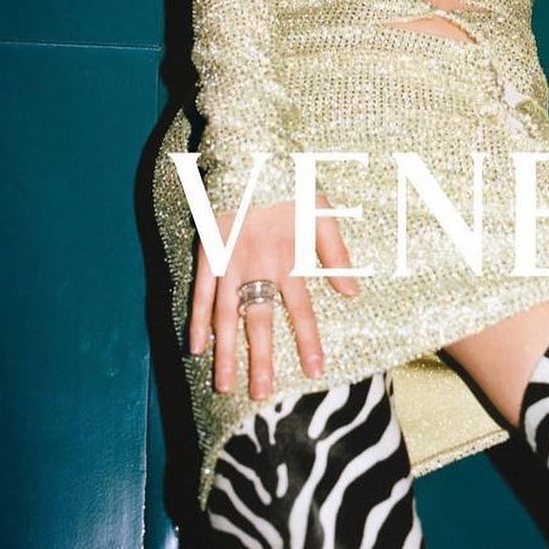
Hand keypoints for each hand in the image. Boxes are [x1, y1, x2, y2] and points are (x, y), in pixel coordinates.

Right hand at [187, 192, 359, 400]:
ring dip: (226, 352)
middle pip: (259, 320)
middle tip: (261, 395)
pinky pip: (200, 292)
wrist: (250, 153)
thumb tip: (352, 292)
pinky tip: (196, 347)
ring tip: (225, 385)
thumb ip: (336, 253)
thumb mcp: (322, 210)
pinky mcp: (207, 252)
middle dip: (261, 359)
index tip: (314, 371)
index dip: (307, 340)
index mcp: (289, 257)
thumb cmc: (290, 182)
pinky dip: (197, 320)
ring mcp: (229, 261)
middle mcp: (259, 265)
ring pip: (226, 315)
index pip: (300, 309)